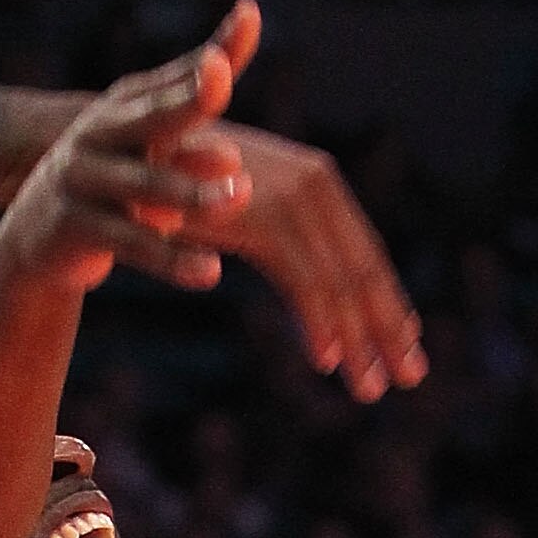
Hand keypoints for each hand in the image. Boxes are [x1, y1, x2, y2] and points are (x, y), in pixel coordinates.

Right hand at [0, 3, 256, 295]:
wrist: (37, 239)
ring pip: (145, 184)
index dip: (220, 46)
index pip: (182, 75)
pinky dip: (172, 259)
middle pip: (153, 115)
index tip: (250, 14)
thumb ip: (191, 153)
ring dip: (194, 190)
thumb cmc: (110, 189)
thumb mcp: (147, 162)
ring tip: (241, 193)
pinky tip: (211, 272)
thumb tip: (231, 156)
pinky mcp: (72, 224)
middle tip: (222, 77)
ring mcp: (82, 176)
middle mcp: (100, 131)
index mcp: (127, 107)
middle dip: (188, 96)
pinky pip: (131, 243)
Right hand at [198, 115, 429, 401]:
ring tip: (368, 387)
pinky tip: (326, 359)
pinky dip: (319, 322)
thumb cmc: (182, 181)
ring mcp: (292, 199)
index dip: (389, 303)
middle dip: (388, 330)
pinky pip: (302, 281)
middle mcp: (315, 184)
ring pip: (339, 282)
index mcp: (318, 182)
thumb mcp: (244, 209)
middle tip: (409, 378)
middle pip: (364, 270)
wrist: (128, 151)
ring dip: (358, 339)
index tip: (406, 346)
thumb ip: (285, 241)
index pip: (365, 253)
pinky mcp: (263, 218)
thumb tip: (325, 293)